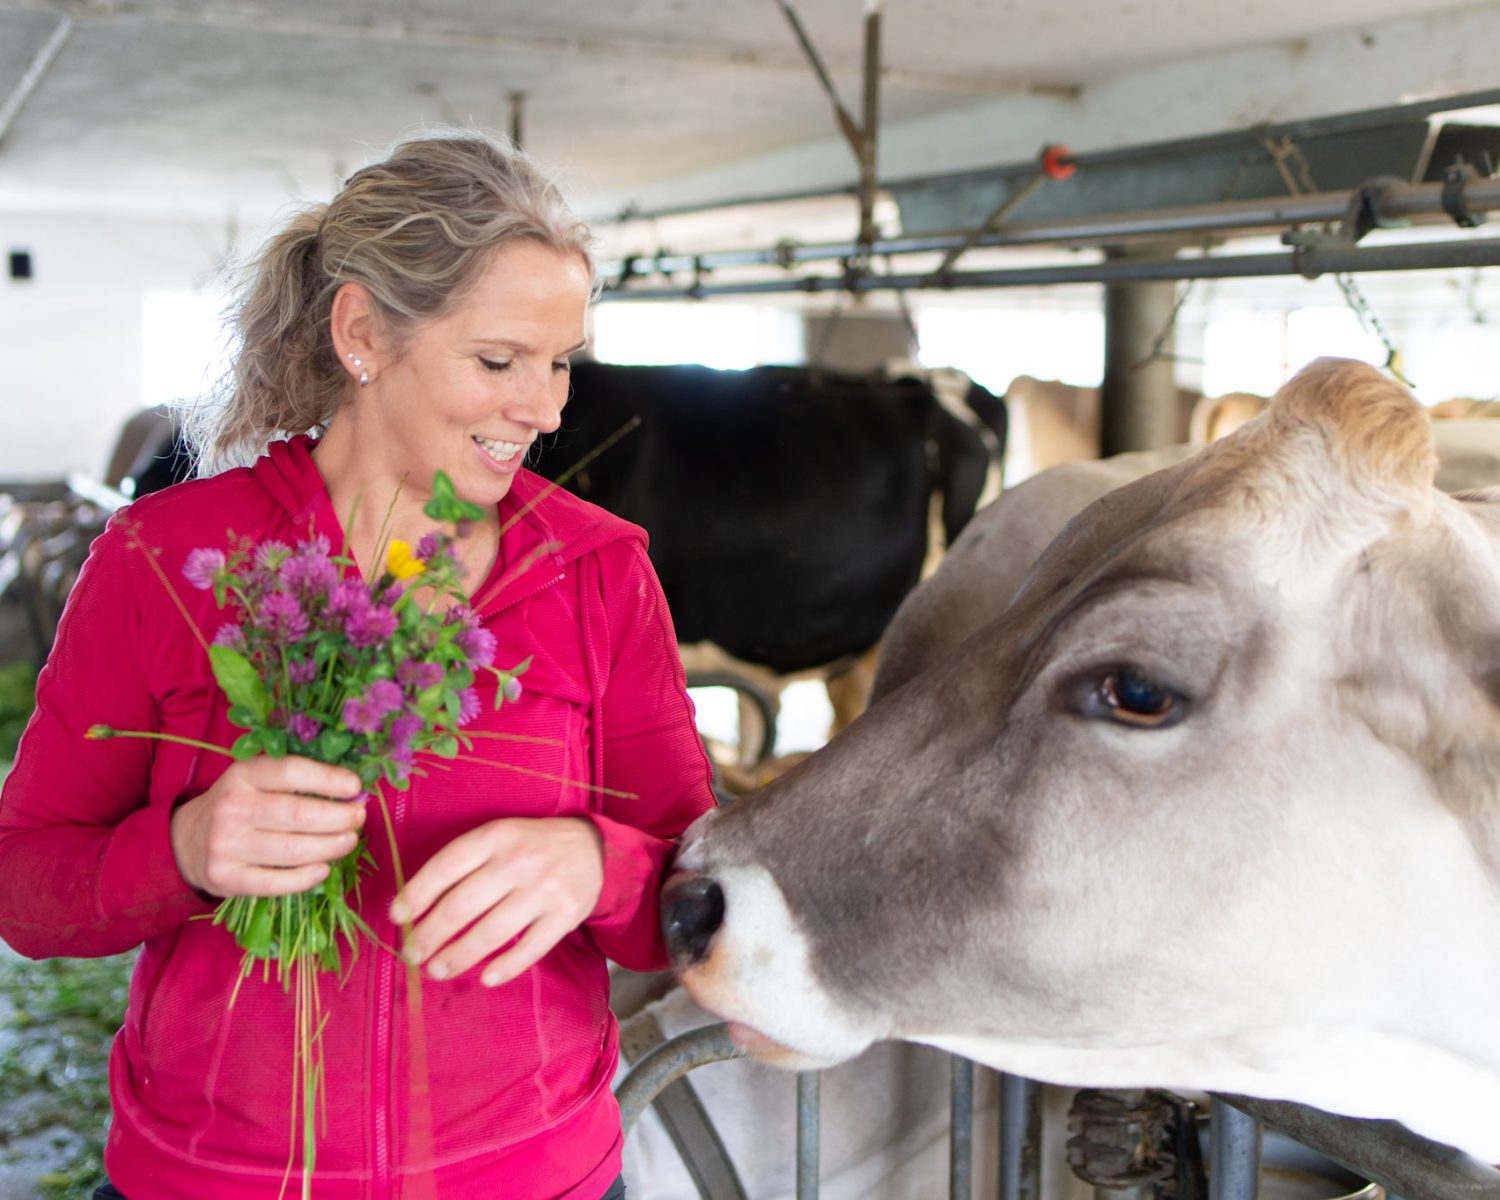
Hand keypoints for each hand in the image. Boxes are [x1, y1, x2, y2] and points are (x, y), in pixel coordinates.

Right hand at [169, 756, 364, 896]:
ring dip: (330, 847)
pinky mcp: (225, 878)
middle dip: (338, 818)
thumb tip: (351, 790)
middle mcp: (232, 808)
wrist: (186, 840)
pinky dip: (306, 877)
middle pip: (297, 814)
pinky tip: (324, 868)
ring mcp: (226, 845)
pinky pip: (275, 882)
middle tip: (358, 818)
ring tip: (349, 841)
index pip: (290, 772)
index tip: (355, 787)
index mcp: (242, 776)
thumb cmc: (240, 805)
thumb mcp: (256, 781)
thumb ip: (296, 781)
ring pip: (292, 850)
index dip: (328, 779)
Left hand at [390, 817, 602, 987]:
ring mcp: (545, 888)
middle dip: (431, 934)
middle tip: (413, 954)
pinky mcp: (566, 914)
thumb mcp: (497, 838)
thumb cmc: (528, 847)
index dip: (418, 893)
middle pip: (464, 903)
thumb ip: (462, 864)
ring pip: (493, 931)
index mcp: (495, 836)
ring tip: (437, 970)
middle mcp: (519, 860)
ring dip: (459, 956)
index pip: (447, 865)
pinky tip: (486, 978)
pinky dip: (506, 966)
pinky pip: (531, 947)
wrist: (590, 847)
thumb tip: (415, 906)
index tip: (398, 917)